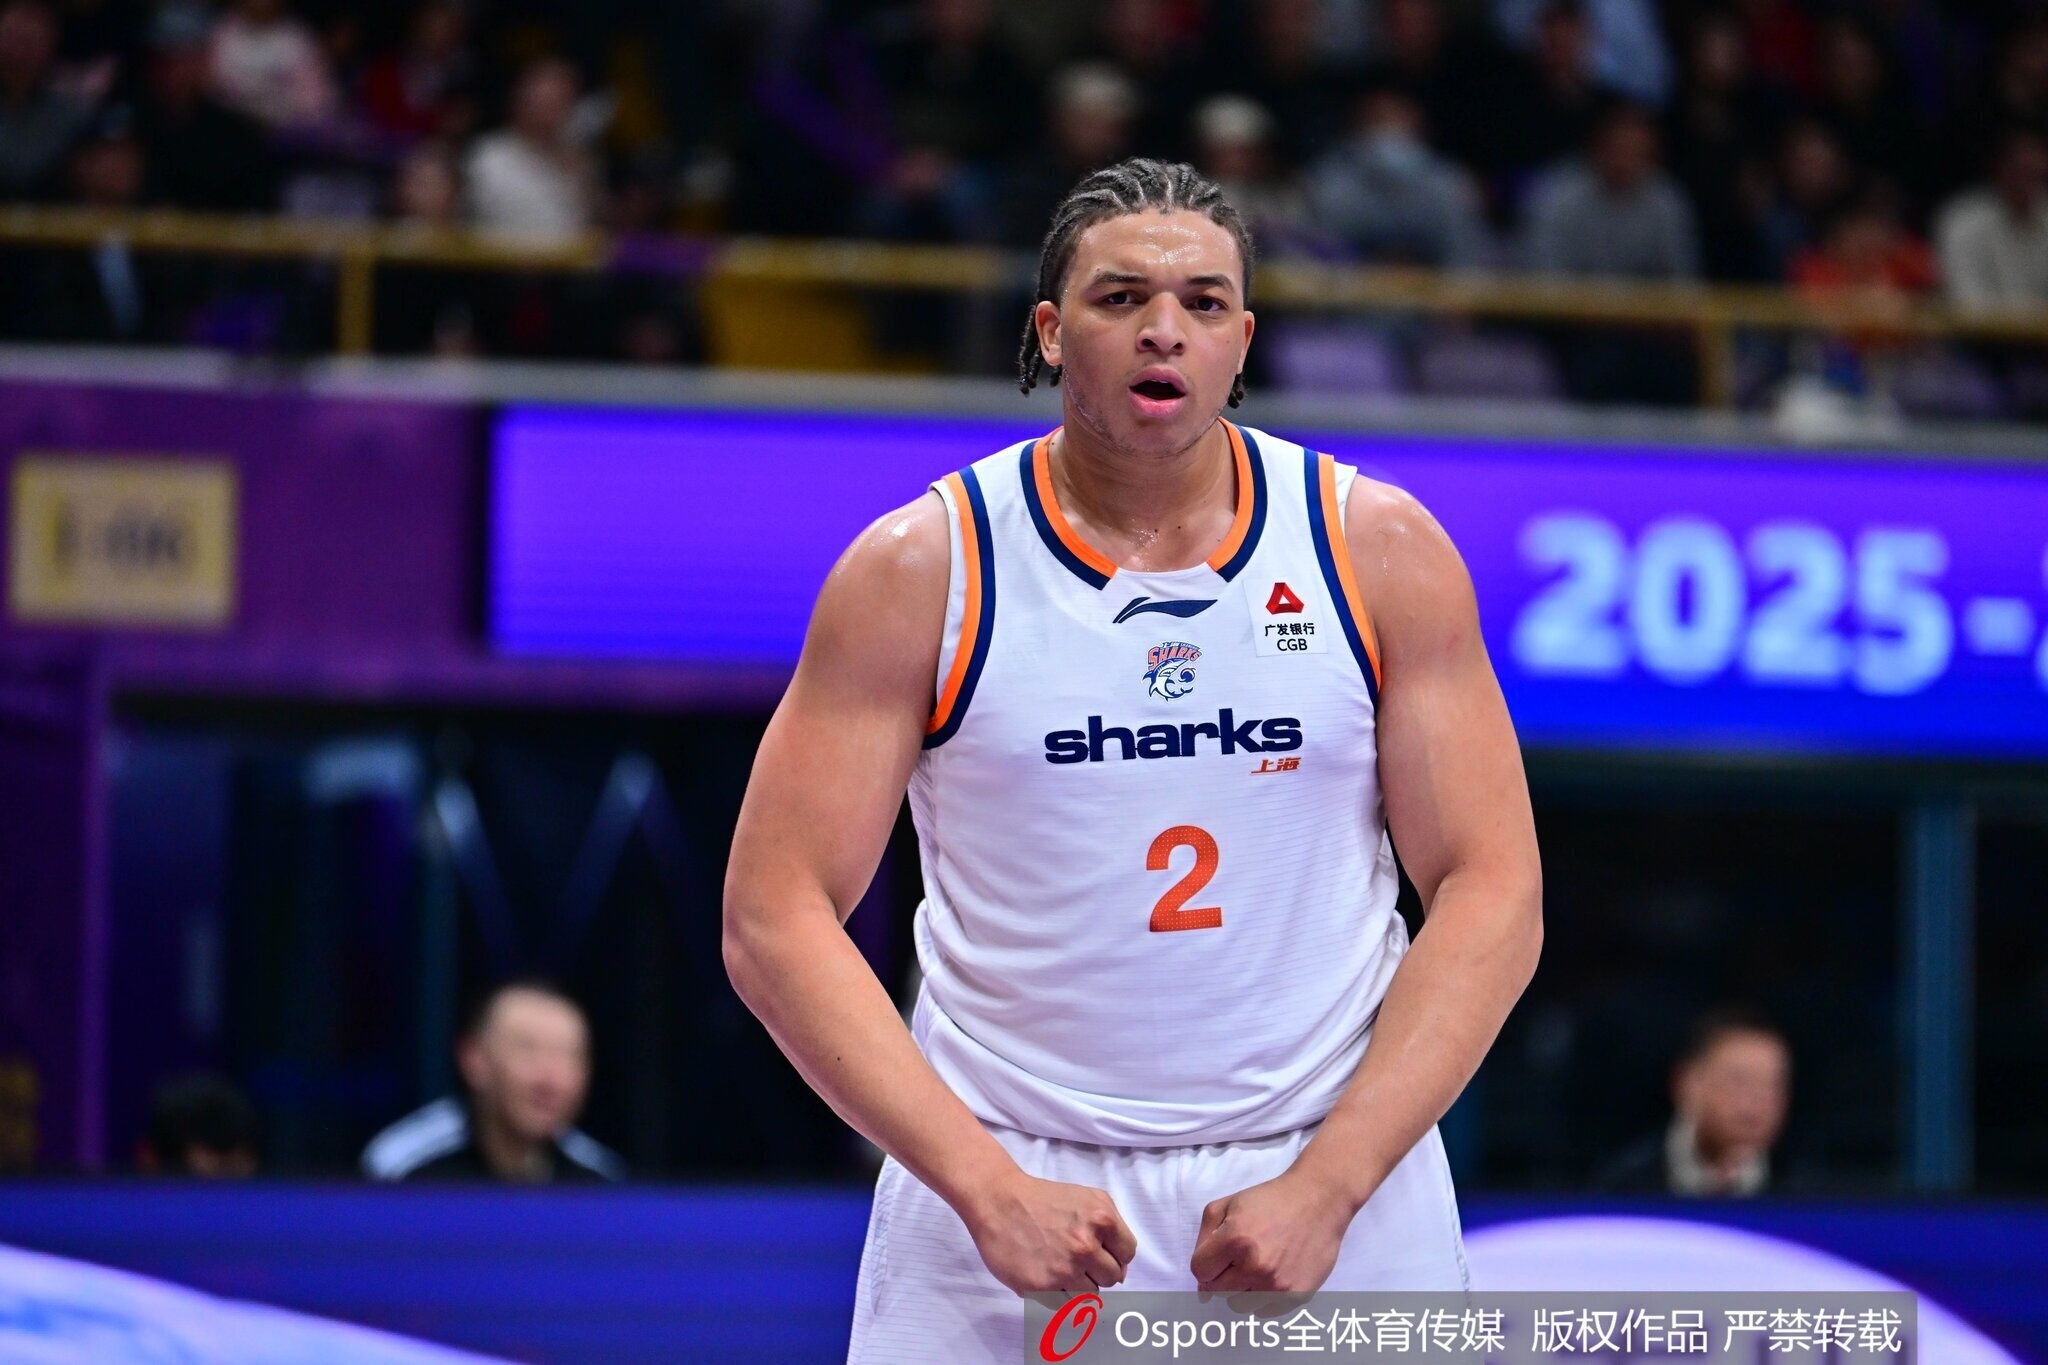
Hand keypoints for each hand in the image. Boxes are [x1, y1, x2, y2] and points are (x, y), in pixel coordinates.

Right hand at [961, 1171, 1138, 1295]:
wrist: (999, 1201)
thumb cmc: (1044, 1199)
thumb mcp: (1089, 1197)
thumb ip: (1113, 1227)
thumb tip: (1121, 1268)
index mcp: (1102, 1220)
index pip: (1128, 1255)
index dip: (1115, 1254)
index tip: (1100, 1250)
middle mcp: (1086, 1247)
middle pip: (1112, 1277)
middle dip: (1098, 1269)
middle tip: (1077, 1258)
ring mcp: (1064, 1270)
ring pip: (1090, 1295)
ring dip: (1078, 1284)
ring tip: (1059, 1265)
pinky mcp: (1042, 1288)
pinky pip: (1065, 1305)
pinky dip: (1059, 1295)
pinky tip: (1047, 1275)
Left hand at [1188, 1170, 1356, 1299]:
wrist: (1318, 1201)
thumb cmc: (1270, 1200)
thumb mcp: (1226, 1204)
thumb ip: (1204, 1239)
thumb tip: (1200, 1280)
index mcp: (1235, 1240)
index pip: (1200, 1271)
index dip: (1206, 1261)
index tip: (1219, 1253)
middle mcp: (1255, 1266)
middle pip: (1217, 1291)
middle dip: (1222, 1275)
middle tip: (1239, 1258)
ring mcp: (1277, 1285)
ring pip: (1240, 1305)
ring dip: (1242, 1290)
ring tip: (1257, 1266)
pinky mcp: (1296, 1296)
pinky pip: (1265, 1312)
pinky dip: (1263, 1298)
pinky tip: (1272, 1275)